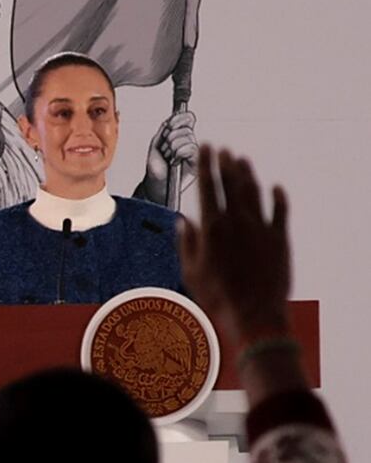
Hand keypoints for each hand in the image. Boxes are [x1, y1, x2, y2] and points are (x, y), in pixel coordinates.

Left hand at [140, 110, 197, 202]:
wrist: (157, 183)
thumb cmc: (157, 166)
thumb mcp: (156, 143)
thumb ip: (165, 129)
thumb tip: (173, 117)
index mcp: (180, 134)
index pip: (188, 118)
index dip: (180, 118)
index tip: (170, 124)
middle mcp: (189, 141)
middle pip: (186, 128)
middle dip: (170, 138)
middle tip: (165, 149)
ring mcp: (194, 151)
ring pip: (187, 137)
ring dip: (172, 147)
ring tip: (169, 157)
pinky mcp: (197, 161)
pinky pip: (191, 149)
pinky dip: (179, 153)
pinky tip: (175, 161)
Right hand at [178, 146, 290, 344]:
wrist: (255, 315)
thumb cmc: (218, 298)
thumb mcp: (190, 272)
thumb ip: (186, 243)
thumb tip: (183, 221)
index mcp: (212, 227)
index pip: (207, 186)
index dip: (205, 164)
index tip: (204, 148)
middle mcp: (237, 222)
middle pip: (231, 183)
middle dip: (225, 163)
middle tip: (221, 149)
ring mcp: (260, 229)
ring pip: (254, 192)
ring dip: (247, 174)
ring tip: (242, 160)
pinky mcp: (279, 240)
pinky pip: (280, 211)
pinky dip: (278, 197)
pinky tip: (276, 188)